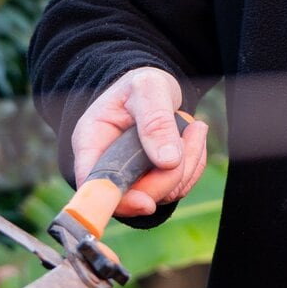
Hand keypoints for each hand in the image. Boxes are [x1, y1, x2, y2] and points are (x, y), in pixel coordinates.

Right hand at [69, 66, 209, 216]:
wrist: (157, 88)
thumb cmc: (144, 84)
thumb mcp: (148, 89)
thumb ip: (155, 121)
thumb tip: (167, 161)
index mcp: (91, 141)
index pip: (93, 184)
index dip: (117, 199)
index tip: (147, 203)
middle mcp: (106, 165)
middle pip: (132, 197)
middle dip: (168, 176)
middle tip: (193, 133)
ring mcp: (129, 177)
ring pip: (160, 195)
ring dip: (188, 167)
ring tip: (196, 128)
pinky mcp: (151, 181)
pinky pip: (176, 189)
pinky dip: (193, 167)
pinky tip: (194, 140)